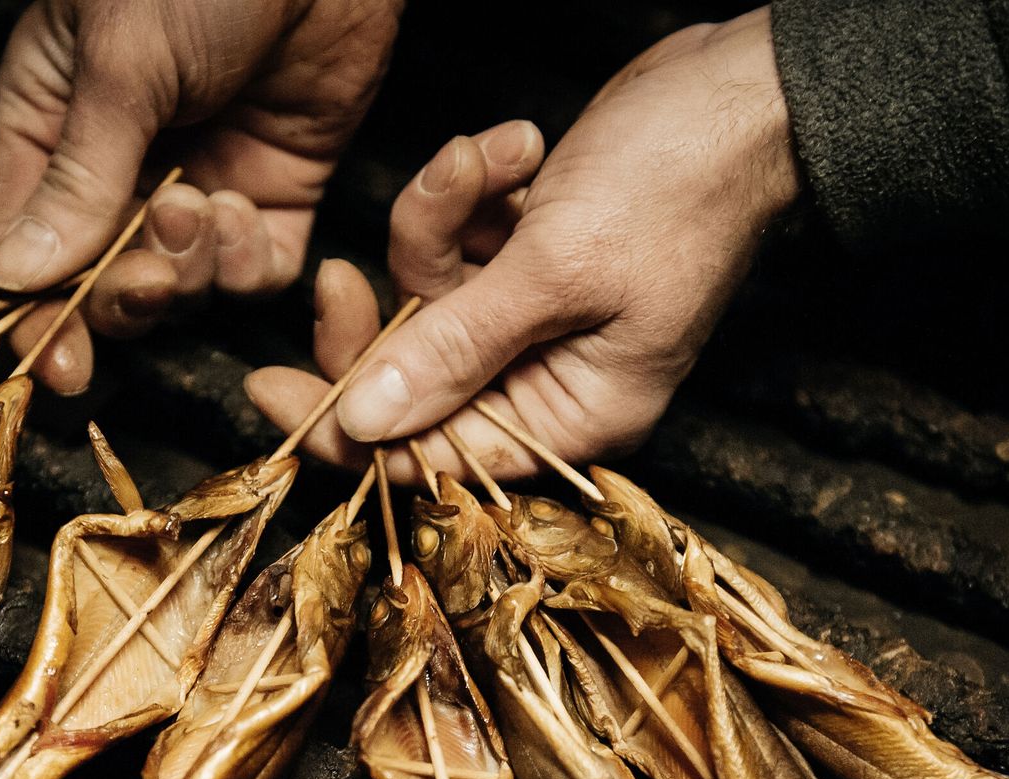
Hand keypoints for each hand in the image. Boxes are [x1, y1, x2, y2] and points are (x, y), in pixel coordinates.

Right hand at [0, 0, 401, 393]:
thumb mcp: (122, 64)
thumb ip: (80, 175)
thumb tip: (19, 274)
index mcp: (53, 121)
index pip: (29, 241)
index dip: (39, 309)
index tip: (54, 361)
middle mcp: (123, 162)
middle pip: (104, 279)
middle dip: (125, 294)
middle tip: (150, 275)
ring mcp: (201, 178)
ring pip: (182, 285)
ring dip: (190, 269)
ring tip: (203, 205)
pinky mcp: (276, 187)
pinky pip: (255, 269)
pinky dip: (250, 263)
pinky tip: (249, 210)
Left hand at [247, 8, 797, 481]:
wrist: (739, 91)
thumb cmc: (677, 187)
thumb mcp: (554, 273)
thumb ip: (454, 352)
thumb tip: (362, 426)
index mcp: (571, 416)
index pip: (436, 458)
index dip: (350, 434)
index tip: (269, 393)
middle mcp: (548, 380)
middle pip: (416, 383)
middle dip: (381, 321)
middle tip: (336, 279)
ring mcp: (534, 318)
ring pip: (426, 298)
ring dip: (439, 223)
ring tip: (488, 162)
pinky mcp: (523, 257)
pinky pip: (455, 243)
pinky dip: (469, 190)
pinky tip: (515, 147)